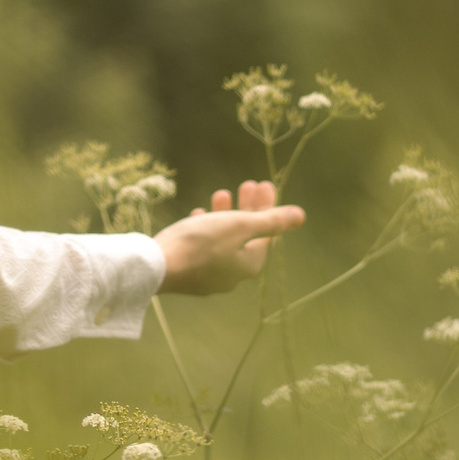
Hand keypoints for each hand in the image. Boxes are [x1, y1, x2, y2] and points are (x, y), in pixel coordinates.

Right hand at [154, 181, 302, 295]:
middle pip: (247, 236)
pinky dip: (207, 229)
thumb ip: (271, 221)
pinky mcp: (191, 273)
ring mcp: (211, 276)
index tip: (264, 184)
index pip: (267, 233)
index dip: (268, 207)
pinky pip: (206, 247)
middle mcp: (234, 274)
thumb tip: (301, 216)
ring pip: (225, 240)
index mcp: (250, 264)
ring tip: (221, 193)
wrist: (157, 266)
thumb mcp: (239, 226)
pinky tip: (199, 215)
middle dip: (248, 208)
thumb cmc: (201, 243)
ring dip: (226, 214)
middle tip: (247, 183)